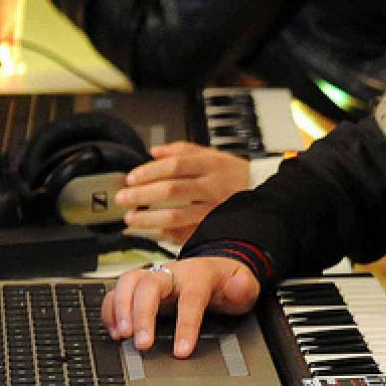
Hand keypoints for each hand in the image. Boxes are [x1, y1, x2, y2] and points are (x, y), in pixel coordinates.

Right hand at [100, 257, 260, 357]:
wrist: (211, 269)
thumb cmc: (224, 281)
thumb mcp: (243, 284)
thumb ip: (243, 287)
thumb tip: (239, 287)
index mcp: (198, 275)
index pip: (190, 298)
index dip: (185, 325)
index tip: (181, 351)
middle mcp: (171, 273)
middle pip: (149, 285)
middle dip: (142, 314)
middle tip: (142, 344)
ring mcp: (152, 278)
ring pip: (128, 282)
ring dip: (120, 309)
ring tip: (122, 336)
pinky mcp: (138, 288)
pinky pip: (117, 292)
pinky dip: (111, 311)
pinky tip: (115, 332)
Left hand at [116, 142, 249, 243]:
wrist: (262, 193)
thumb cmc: (232, 174)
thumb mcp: (211, 154)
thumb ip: (182, 150)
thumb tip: (154, 151)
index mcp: (211, 164)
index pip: (175, 165)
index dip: (150, 172)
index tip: (131, 178)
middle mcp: (212, 186)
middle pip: (172, 190)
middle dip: (143, 196)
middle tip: (123, 199)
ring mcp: (213, 210)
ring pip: (177, 216)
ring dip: (150, 219)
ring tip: (131, 219)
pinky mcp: (214, 228)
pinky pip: (186, 233)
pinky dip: (167, 234)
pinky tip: (153, 233)